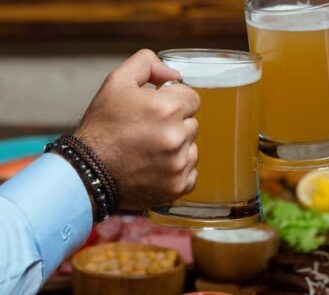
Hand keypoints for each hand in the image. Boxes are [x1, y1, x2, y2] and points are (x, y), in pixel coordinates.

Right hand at [75, 49, 199, 209]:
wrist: (87, 171)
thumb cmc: (102, 127)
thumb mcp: (116, 82)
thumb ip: (147, 64)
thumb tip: (173, 73)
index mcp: (168, 109)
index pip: (192, 98)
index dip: (173, 102)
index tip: (156, 111)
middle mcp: (177, 137)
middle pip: (192, 124)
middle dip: (175, 124)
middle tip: (148, 131)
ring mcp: (179, 165)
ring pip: (191, 148)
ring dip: (177, 148)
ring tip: (149, 151)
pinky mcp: (178, 186)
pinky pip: (190, 173)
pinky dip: (176, 171)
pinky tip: (155, 167)